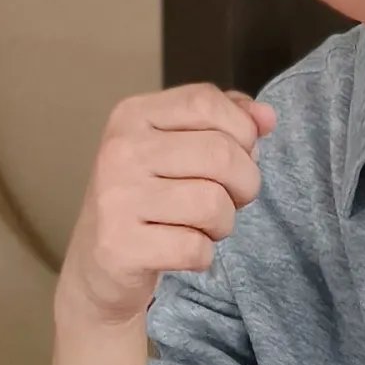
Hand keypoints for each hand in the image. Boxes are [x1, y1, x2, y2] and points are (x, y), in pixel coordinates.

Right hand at [55, 85, 275, 338]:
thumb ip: (226, 121)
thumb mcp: (178, 147)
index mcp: (132, 115)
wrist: (97, 265)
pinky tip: (181, 251)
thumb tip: (267, 117)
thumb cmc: (149, 198)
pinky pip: (197, 249)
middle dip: (245, 184)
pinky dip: (203, 256)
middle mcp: (120, 150)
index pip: (205, 100)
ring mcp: (116, 198)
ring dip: (223, 223)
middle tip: (229, 199)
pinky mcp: (120, 246)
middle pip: (221, 154)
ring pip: (215, 204)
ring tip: (200, 226)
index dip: (241, 130)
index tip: (239, 154)